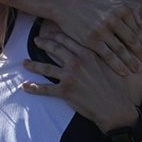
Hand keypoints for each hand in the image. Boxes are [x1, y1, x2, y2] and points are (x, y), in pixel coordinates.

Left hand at [21, 30, 141, 132]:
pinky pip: (45, 89)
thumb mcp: (113, 65)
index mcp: (89, 54)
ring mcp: (70, 77)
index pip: (69, 40)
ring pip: (46, 68)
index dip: (57, 36)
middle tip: (36, 40)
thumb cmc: (117, 88)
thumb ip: (103, 55)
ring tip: (24, 62)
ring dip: (33, 65)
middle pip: (55, 49)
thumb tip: (103, 47)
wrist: (116, 108)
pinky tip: (25, 86)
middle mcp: (77, 62)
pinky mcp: (65, 92)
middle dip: (44, 44)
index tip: (49, 32)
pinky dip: (33, 88)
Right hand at [61, 0, 141, 75]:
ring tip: (138, 70)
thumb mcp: (111, 0)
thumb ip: (128, 8)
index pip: (136, 29)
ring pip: (122, 50)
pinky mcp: (91, 40)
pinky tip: (124, 72)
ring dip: (131, 62)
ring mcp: (102, 30)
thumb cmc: (91, 3)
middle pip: (132, 40)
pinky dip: (117, 65)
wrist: (66, 4)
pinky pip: (108, 56)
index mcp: (121, 9)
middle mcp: (113, 18)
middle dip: (141, 53)